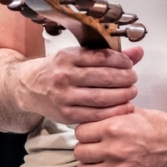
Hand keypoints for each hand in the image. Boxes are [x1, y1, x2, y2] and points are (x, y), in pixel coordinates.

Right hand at [20, 46, 142, 124]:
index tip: (130, 64)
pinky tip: (125, 107)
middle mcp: (64, 76)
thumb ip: (110, 55)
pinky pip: (95, 115)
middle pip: (104, 78)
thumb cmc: (59, 69)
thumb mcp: (78, 56)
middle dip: (126, 79)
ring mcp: (63, 97)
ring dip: (123, 95)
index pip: (102, 57)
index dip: (122, 61)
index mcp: (68, 57)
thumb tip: (139, 51)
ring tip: (131, 92)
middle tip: (134, 79)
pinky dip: (114, 112)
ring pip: (101, 97)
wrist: (28, 86)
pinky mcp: (65, 115)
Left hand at [74, 106, 166, 166]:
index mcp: (114, 127)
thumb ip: (113, 114)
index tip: (90, 136)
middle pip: (80, 153)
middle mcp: (114, 149)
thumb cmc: (162, 126)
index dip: (84, 133)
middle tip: (93, 151)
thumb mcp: (136, 112)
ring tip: (94, 165)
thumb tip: (96, 114)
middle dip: (85, 150)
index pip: (80, 132)